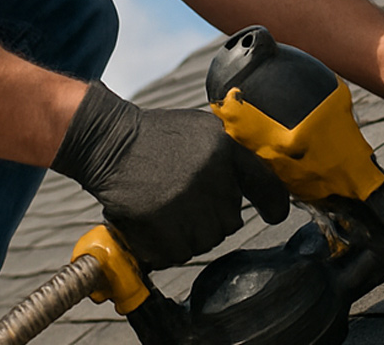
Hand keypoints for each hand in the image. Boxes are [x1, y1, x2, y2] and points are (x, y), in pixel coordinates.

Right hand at [52, 80, 288, 268]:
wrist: (109, 141)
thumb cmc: (155, 137)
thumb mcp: (199, 129)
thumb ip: (229, 153)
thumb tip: (260, 185)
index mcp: (223, 147)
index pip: (265, 184)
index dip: (274, 204)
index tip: (275, 215)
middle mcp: (211, 175)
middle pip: (231, 221)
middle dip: (211, 215)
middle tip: (184, 195)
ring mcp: (187, 201)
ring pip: (205, 241)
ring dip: (188, 232)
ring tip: (166, 204)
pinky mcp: (163, 224)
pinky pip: (178, 253)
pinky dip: (165, 244)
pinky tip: (153, 219)